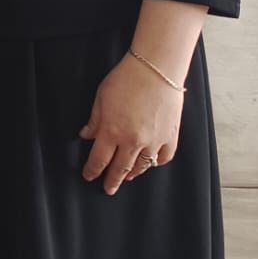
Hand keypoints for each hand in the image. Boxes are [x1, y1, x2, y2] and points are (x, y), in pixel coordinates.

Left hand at [80, 53, 184, 194]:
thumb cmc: (126, 79)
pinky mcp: (170, 136)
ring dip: (133, 173)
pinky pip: (164, 157)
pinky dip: (156, 162)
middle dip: (112, 181)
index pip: (99, 159)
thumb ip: (94, 120)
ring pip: (142, 166)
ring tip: (127, 177)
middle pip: (120, 169)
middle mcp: (133, 141)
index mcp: (112, 131)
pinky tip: (151, 162)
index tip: (89, 176)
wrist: (156, 70)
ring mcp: (154, 141)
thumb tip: (86, 135)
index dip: (92, 170)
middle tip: (108, 189)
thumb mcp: (101, 98)